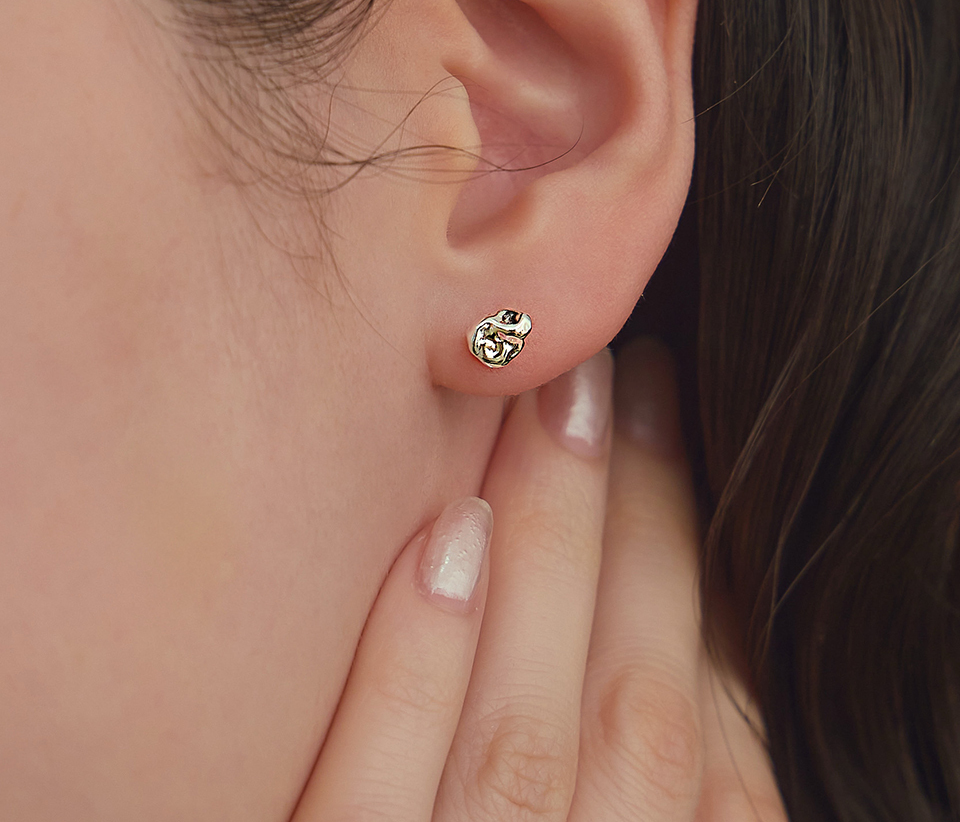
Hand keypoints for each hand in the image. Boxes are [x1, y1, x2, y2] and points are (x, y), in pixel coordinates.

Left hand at [289, 338, 786, 820]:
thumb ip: (624, 760)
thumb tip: (641, 595)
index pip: (691, 715)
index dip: (685, 555)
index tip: (665, 421)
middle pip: (629, 707)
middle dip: (637, 525)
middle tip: (617, 375)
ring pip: (525, 735)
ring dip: (549, 555)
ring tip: (554, 406)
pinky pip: (380, 808)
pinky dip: (419, 670)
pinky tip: (439, 542)